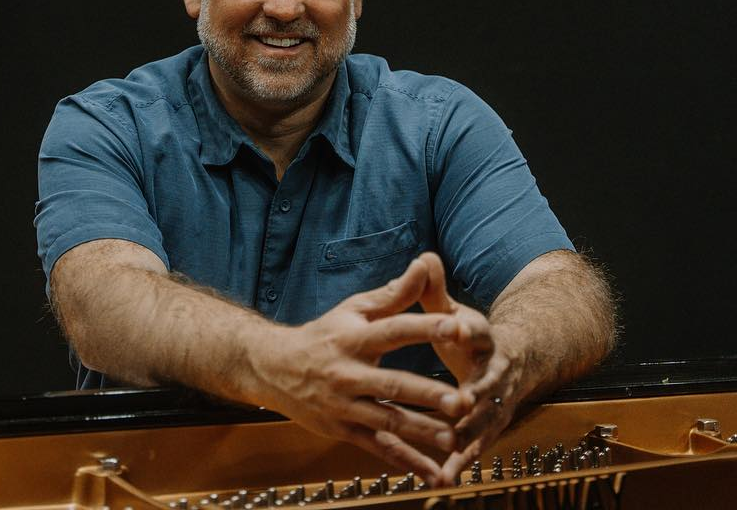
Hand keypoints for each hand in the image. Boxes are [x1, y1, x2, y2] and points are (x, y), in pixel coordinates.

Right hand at [246, 256, 474, 479]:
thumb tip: (426, 263)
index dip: (426, 328)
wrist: (273, 368)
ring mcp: (345, 405)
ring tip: (454, 438)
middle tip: (463, 400)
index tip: (456, 327)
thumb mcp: (353, 309)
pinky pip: (379, 448)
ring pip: (387, 420)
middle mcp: (348, 373)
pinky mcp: (344, 430)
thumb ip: (394, 293)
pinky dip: (406, 462)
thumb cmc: (324, 334)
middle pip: (393, 384)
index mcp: (354, 338)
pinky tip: (433, 473)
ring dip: (421, 431)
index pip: (394, 330)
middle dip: (428, 394)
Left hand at [414, 253, 521, 484]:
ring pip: (484, 419)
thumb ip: (434, 291)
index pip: (477, 330)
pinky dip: (462, 461)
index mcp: (482, 338)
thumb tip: (424, 258)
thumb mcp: (454, 312)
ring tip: (450, 452)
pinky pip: (476, 446)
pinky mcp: (491, 425)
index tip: (455, 327)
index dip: (467, 328)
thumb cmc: (468, 336)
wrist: (515, 360)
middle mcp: (495, 370)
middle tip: (461, 402)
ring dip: (469, 435)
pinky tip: (444, 477)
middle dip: (475, 392)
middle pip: (487, 381)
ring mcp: (497, 400)